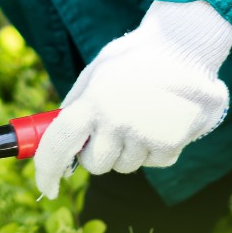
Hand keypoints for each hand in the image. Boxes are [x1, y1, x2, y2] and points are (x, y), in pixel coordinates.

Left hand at [33, 0, 231, 197]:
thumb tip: (61, 138)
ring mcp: (144, 135)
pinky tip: (160, 120)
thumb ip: (78, 104)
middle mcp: (116, 121)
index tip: (47, 187)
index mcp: (92, 101)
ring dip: (127, 150)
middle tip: (108, 130)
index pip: (58, 144)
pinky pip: (153, 162)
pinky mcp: (171, 144)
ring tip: (140, 115)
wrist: (184, 46)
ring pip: (125, 165)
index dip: (47, 170)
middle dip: (96, 154)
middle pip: (94, 164)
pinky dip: (154, 148)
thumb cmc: (135, 58)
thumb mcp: (97, 72)